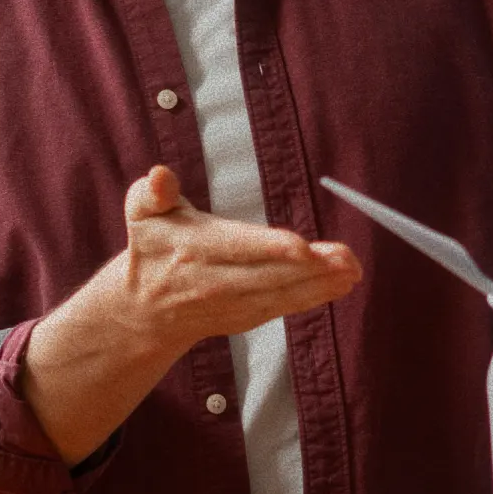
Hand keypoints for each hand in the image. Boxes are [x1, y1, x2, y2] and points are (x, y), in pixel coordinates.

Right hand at [112, 165, 358, 352]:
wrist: (143, 310)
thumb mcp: (140, 212)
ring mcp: (231, 304)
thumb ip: (152, 192)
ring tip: (352, 270)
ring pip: (281, 295)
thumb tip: (160, 175)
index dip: (271, 248)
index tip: (303, 246)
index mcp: (194, 249)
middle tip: (347, 258)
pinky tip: (339, 285)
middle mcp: (214, 281)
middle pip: (268, 275)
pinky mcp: (244, 317)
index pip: (237, 247)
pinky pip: (283, 308)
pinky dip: (313, 298)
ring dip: (321, 285)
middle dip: (311, 269)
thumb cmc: (150, 249)